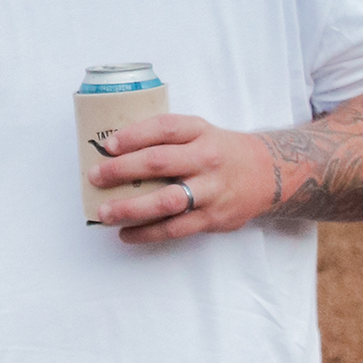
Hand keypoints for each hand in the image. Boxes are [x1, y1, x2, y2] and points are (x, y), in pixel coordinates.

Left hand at [89, 113, 276, 243]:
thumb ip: (167, 138)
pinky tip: (126, 233)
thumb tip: (115, 150)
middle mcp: (207, 158)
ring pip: (166, 201)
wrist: (268, 173)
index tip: (108, 145)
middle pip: (160, 163)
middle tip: (95, 177)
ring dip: (131, 208)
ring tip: (104, 212)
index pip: (164, 128)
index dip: (134, 135)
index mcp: (200, 131)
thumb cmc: (220, 150)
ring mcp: (211, 190)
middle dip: (122, 170)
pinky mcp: (213, 218)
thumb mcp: (200, 132)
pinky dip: (147, 233)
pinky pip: (175, 228)